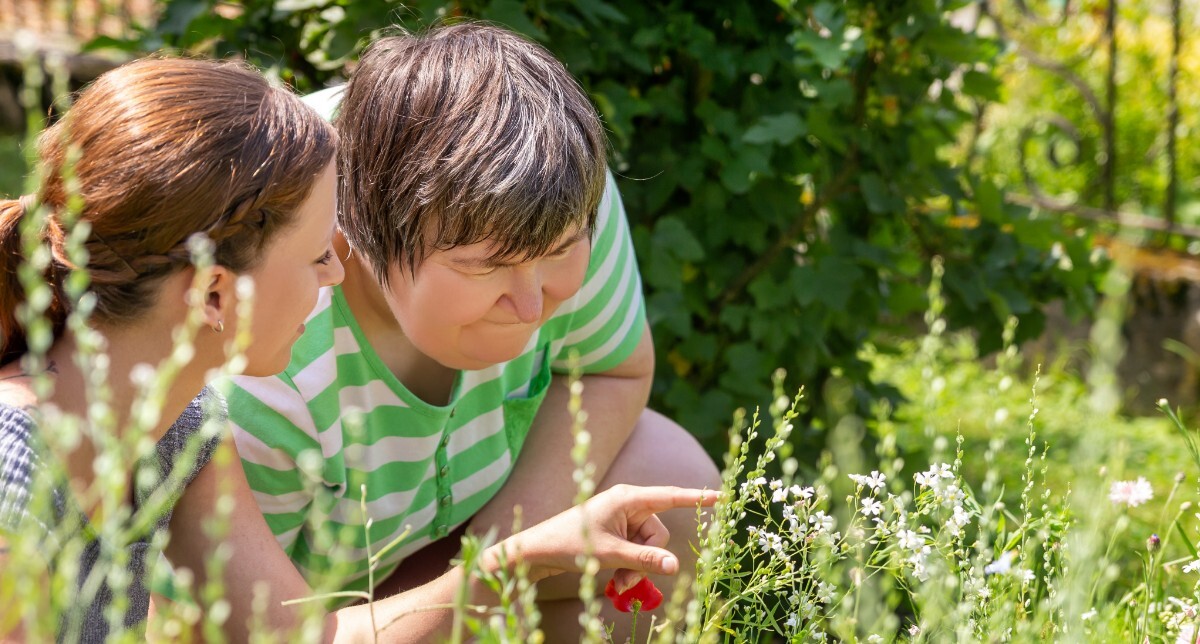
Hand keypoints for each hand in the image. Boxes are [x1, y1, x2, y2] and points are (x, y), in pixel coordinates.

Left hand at [483, 484, 719, 584]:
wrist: (538, 550)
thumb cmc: (570, 544)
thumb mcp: (610, 555)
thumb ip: (644, 560)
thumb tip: (675, 565)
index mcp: (628, 498)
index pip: (671, 496)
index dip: (697, 498)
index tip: (723, 495)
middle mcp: (628, 505)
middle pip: (658, 534)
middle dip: (647, 560)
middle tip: (625, 580)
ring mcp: (623, 519)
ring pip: (648, 547)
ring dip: (636, 568)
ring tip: (616, 583)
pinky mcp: (617, 532)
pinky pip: (636, 550)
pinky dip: (629, 566)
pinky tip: (614, 579)